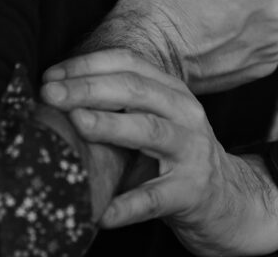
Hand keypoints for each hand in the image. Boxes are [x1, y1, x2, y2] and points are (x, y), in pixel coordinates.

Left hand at [41, 51, 277, 255]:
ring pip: (149, 130)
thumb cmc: (173, 155)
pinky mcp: (191, 191)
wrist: (227, 198)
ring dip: (111, 125)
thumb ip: (119, 104)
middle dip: (89, 88)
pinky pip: (156, 197)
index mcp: (171, 89)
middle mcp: (184, 111)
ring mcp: (190, 150)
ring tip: (78, 123)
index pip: (129, 63)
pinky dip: (128, 205)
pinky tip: (103, 213)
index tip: (51, 75)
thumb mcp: (154, 119)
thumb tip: (56, 92)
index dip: (88, 64)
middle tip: (50, 94)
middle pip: (134, 90)